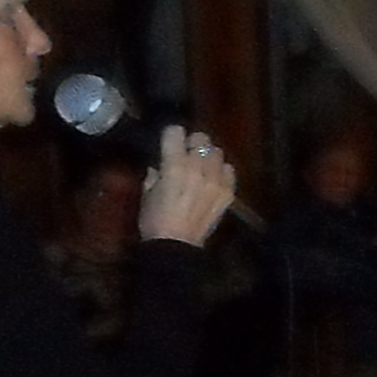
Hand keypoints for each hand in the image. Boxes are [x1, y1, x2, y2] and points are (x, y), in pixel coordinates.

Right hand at [139, 126, 235, 245]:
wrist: (176, 244)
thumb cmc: (154, 219)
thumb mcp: (147, 193)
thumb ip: (154, 174)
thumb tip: (159, 165)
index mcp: (173, 165)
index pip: (175, 131)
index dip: (171, 135)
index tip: (170, 142)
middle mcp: (198, 167)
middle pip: (202, 138)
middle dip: (193, 143)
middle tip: (187, 154)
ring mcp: (216, 179)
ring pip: (217, 152)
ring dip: (208, 157)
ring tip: (201, 167)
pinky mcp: (228, 191)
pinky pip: (229, 170)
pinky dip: (221, 171)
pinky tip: (213, 180)